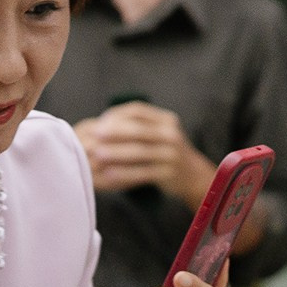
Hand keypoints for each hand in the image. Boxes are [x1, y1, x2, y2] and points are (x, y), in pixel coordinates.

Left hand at [75, 103, 215, 205]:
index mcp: (166, 120)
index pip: (138, 111)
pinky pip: (142, 172)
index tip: (101, 120)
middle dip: (114, 132)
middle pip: (138, 130)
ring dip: (116, 153)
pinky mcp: (168, 174)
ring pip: (139, 152)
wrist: (192, 175)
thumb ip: (139, 126)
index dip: (117, 114)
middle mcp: (171, 134)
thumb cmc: (166, 152)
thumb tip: (104, 123)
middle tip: (95, 135)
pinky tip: (109, 175)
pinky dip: (124, 173)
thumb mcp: (159, 133)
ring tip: (97, 155)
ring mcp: (171, 154)